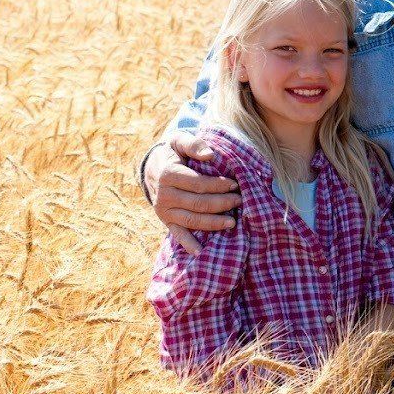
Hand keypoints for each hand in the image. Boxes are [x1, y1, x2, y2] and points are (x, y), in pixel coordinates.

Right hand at [147, 130, 240, 254]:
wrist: (153, 166)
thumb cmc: (173, 152)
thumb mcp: (179, 141)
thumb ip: (194, 144)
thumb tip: (211, 154)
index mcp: (168, 175)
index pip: (198, 184)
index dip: (218, 185)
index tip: (235, 184)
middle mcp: (164, 195)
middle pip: (198, 203)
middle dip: (221, 203)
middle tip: (240, 200)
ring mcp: (164, 211)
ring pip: (192, 220)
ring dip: (213, 223)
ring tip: (232, 222)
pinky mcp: (166, 221)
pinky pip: (177, 234)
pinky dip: (188, 244)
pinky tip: (200, 252)